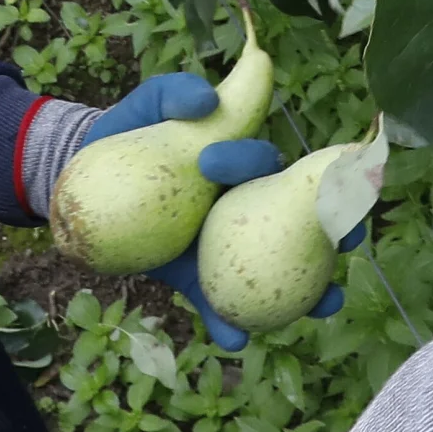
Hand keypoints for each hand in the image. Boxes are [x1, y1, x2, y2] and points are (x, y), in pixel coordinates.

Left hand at [57, 74, 321, 352]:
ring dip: (312, 291)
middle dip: (337, 230)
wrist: (88, 183)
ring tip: (323, 303)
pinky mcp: (198, 280)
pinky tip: (234, 339)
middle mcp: (248, 207)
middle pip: (304, 222)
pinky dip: (229, 325)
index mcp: (243, 165)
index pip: (271, 164)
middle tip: (345, 239)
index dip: (264, 163)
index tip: (212, 164)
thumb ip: (174, 92)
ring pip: (280, 273)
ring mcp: (226, 249)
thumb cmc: (131, 135)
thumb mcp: (149, 106)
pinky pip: (219, 306)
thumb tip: (206, 100)